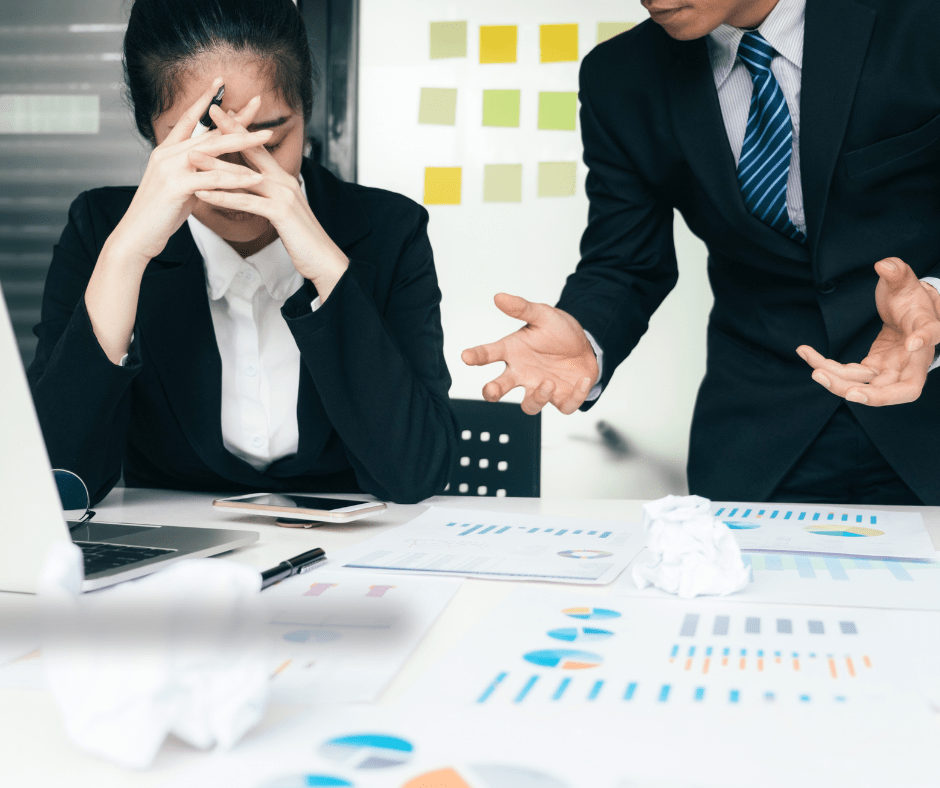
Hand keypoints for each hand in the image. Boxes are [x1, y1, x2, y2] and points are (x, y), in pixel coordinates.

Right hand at [112, 78, 272, 262]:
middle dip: (235, 117)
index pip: (190, 119)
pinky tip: (256, 177)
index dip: (205, 100)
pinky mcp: (177, 186)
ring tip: (267, 137)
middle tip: (258, 102)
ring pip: (213, 151)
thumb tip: (210, 168)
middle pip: (208, 131)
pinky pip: (213, 179)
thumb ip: (194, 172)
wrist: (137, 235)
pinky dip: (236, 178)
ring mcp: (171, 168)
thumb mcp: (178, 187)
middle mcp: (167, 153)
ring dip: (243, 143)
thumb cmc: (159, 214)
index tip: (221, 83)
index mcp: (167, 150)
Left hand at [191, 103, 349, 299]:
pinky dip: (223, 197)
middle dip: (227, 132)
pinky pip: (247, 202)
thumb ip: (269, 196)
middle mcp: (284, 181)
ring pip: (244, 176)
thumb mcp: (284, 211)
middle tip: (205, 116)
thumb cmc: (303, 238)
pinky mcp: (280, 212)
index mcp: (284, 179)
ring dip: (215, 165)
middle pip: (251, 151)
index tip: (221, 113)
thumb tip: (252, 189)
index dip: (240, 129)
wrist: (324, 258)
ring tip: (191, 156)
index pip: (258, 148)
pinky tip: (203, 195)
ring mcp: (283, 195)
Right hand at [461, 294, 598, 414]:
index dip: (476, 356)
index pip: (489, 354)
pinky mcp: (562, 398)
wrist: (586, 344)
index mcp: (513, 352)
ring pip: (530, 405)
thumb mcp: (542, 315)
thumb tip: (499, 297)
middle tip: (491, 390)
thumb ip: (522, 309)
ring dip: (537, 397)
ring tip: (548, 382)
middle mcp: (522, 374)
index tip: (466, 356)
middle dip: (493, 391)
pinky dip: (575, 395)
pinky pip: (565, 405)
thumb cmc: (558, 332)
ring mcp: (540, 388)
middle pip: (500, 388)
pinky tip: (581, 380)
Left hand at [798, 257, 939, 405]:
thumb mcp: (905, 281)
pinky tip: (806, 352)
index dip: (925, 341)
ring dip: (839, 382)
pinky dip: (827, 367)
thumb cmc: (908, 297)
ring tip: (814, 368)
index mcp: (926, 330)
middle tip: (849, 393)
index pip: (933, 337)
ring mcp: (890, 369)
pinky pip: (848, 375)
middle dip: (875, 396)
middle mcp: (912, 359)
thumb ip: (897, 272)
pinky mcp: (871, 369)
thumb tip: (884, 264)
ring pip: (867, 386)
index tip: (911, 342)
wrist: (906, 313)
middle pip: (901, 389)